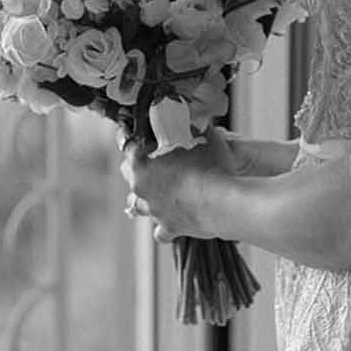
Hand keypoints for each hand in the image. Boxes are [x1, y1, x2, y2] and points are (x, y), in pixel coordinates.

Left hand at [119, 126, 241, 240]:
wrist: (223, 202)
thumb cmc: (212, 166)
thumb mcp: (204, 136)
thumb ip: (193, 127)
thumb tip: (193, 119)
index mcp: (141, 162)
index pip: (127, 143)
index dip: (134, 136)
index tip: (139, 133)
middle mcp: (141, 187)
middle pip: (127, 173)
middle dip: (137, 165)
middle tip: (151, 158)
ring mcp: (153, 210)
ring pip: (137, 205)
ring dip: (145, 197)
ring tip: (156, 191)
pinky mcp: (169, 228)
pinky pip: (160, 231)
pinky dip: (164, 226)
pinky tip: (171, 220)